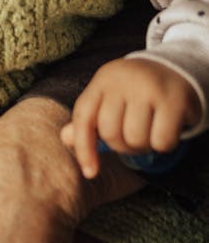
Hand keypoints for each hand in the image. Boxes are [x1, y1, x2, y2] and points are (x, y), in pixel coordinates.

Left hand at [61, 56, 200, 177]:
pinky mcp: (174, 100)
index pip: (83, 116)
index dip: (84, 148)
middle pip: (110, 133)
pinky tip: (167, 130)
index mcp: (103, 79)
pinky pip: (161, 141)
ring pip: (135, 139)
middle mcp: (123, 80)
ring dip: (144, 146)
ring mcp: (149, 88)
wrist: (177, 69)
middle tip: (135, 135)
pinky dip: (164, 144)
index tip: (90, 173)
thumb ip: (89, 118)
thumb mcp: (110, 96)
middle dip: (122, 145)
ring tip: (150, 131)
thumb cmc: (136, 90)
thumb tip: (66, 138)